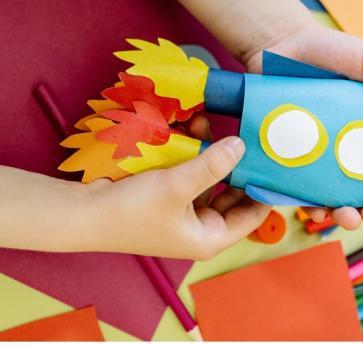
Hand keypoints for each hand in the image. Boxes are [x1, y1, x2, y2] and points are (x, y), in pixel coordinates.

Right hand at [84, 135, 269, 259]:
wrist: (85, 214)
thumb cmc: (132, 211)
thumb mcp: (177, 186)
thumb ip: (212, 165)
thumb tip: (241, 146)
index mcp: (211, 237)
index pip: (253, 215)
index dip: (266, 189)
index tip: (277, 159)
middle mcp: (201, 227)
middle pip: (234, 194)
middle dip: (237, 165)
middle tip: (247, 134)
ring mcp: (184, 212)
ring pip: (211, 180)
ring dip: (212, 155)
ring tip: (209, 125)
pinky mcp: (168, 197)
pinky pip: (190, 173)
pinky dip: (192, 155)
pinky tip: (191, 130)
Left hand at [240, 17, 362, 231]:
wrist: (280, 42)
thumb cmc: (329, 51)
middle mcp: (347, 150)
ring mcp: (318, 154)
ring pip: (333, 196)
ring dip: (343, 214)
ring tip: (348, 218)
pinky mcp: (290, 154)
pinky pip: (298, 187)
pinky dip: (307, 202)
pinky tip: (314, 208)